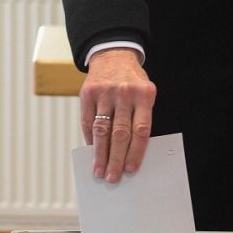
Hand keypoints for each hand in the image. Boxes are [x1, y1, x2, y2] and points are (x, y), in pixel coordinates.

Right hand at [80, 48, 155, 182]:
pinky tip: (92, 151)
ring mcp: (105, 92)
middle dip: (116, 158)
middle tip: (113, 177)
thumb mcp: (144, 94)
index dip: (135, 152)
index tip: (131, 169)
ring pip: (102, 130)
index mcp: (144, 95)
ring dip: (100, 154)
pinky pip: (88, 121)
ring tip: (100, 170)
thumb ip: (139, 118)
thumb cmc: (133, 81)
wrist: (113, 54)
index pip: (141, 130)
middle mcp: (124, 93)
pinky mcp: (88, 93)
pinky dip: (90, 139)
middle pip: (120, 133)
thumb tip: (130, 153)